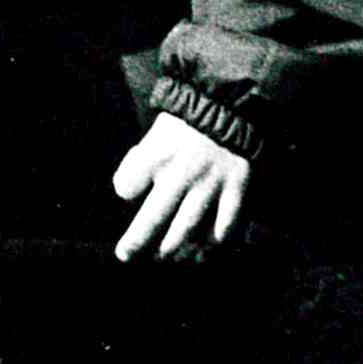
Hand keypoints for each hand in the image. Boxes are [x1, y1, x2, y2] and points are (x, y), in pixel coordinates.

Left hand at [110, 111, 250, 261]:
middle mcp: (183, 170)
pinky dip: (214, 242)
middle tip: (125, 255)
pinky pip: (225, 225)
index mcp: (159, 152)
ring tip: (164, 257)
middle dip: (137, 240)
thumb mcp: (157, 133)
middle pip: (154, 216)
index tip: (129, 193)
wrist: (232, 106)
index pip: (127, 183)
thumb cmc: (187, 124)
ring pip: (188, 227)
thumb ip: (142, 160)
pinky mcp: (237, 188)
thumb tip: (125, 192)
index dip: (126, 189)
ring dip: (173, 247)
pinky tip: (204, 251)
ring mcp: (211, 182)